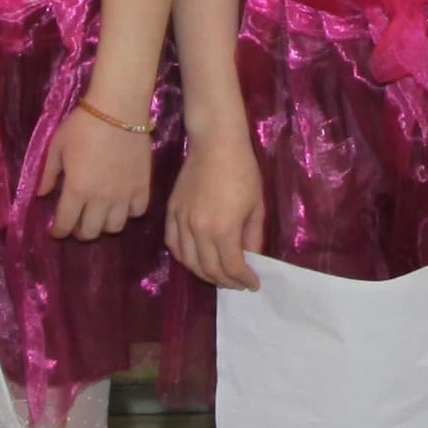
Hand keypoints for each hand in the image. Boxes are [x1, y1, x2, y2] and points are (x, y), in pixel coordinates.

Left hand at [44, 107, 155, 240]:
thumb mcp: (56, 147)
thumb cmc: (83, 126)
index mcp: (76, 190)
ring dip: (104, 224)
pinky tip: (122, 203)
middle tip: (77, 222)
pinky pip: (138, 212)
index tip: (56, 230)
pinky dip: (129, 213)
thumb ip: (48, 174)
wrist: (118, 109)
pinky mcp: (143, 186)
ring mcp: (124, 194)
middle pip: (91, 232)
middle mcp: (101, 199)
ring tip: (100, 214)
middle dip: (80, 232)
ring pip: (115, 227)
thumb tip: (41, 194)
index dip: (59, 231)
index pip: (65, 224)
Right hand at [170, 127, 264, 291]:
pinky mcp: (171, 212)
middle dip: (225, 281)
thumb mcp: (256, 206)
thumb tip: (250, 259)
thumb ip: (253, 237)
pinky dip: (184, 258)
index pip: (231, 267)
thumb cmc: (243, 171)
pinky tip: (195, 260)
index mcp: (224, 229)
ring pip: (188, 261)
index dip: (243, 280)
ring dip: (204, 274)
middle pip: (209, 269)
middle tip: (237, 284)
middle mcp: (199, 230)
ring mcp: (182, 221)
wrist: (215, 143)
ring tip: (218, 276)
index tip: (253, 284)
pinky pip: (173, 244)